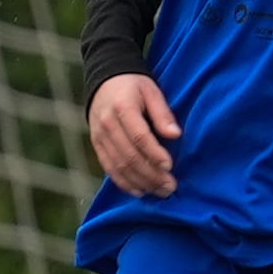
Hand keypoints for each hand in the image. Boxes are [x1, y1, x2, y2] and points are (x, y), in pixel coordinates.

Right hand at [88, 74, 180, 198]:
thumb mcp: (152, 91)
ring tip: (160, 192)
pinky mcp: (97, 145)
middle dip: (150, 174)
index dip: (154, 154)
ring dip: (140, 182)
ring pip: (118, 165)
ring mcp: (99, 136)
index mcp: (123, 109)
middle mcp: (107, 125)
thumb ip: (163, 113)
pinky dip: (123, 181)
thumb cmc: (135, 86)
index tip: (170, 166)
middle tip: (170, 187)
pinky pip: (108, 167)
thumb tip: (175, 135)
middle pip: (129, 155)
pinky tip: (139, 190)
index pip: (139, 136)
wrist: (105, 81)